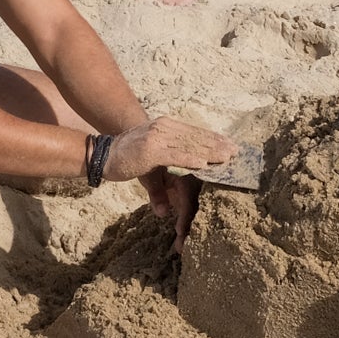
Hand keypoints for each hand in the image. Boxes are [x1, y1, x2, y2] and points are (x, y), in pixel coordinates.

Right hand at [100, 118, 238, 194]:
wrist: (103, 156)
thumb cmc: (126, 160)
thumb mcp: (150, 169)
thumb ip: (162, 185)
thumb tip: (166, 210)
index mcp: (165, 127)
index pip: (193, 132)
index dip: (212, 138)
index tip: (230, 144)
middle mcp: (163, 128)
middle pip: (195, 137)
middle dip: (216, 144)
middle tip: (236, 151)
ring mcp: (157, 138)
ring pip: (189, 145)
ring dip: (209, 151)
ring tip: (226, 157)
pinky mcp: (151, 150)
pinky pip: (175, 155)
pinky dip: (190, 159)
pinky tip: (205, 164)